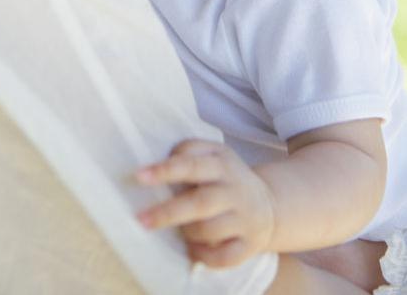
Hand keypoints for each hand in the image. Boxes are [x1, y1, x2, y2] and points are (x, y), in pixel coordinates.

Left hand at [136, 139, 275, 267]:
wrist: (271, 204)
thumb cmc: (226, 177)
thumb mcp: (214, 154)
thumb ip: (188, 152)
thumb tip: (157, 163)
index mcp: (222, 164)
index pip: (191, 165)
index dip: (165, 171)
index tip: (138, 177)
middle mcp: (235, 191)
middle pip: (200, 203)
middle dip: (168, 212)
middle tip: (142, 219)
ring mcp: (245, 219)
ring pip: (210, 231)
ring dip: (187, 232)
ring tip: (179, 229)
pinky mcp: (250, 245)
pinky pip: (225, 257)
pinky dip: (205, 256)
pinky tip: (193, 250)